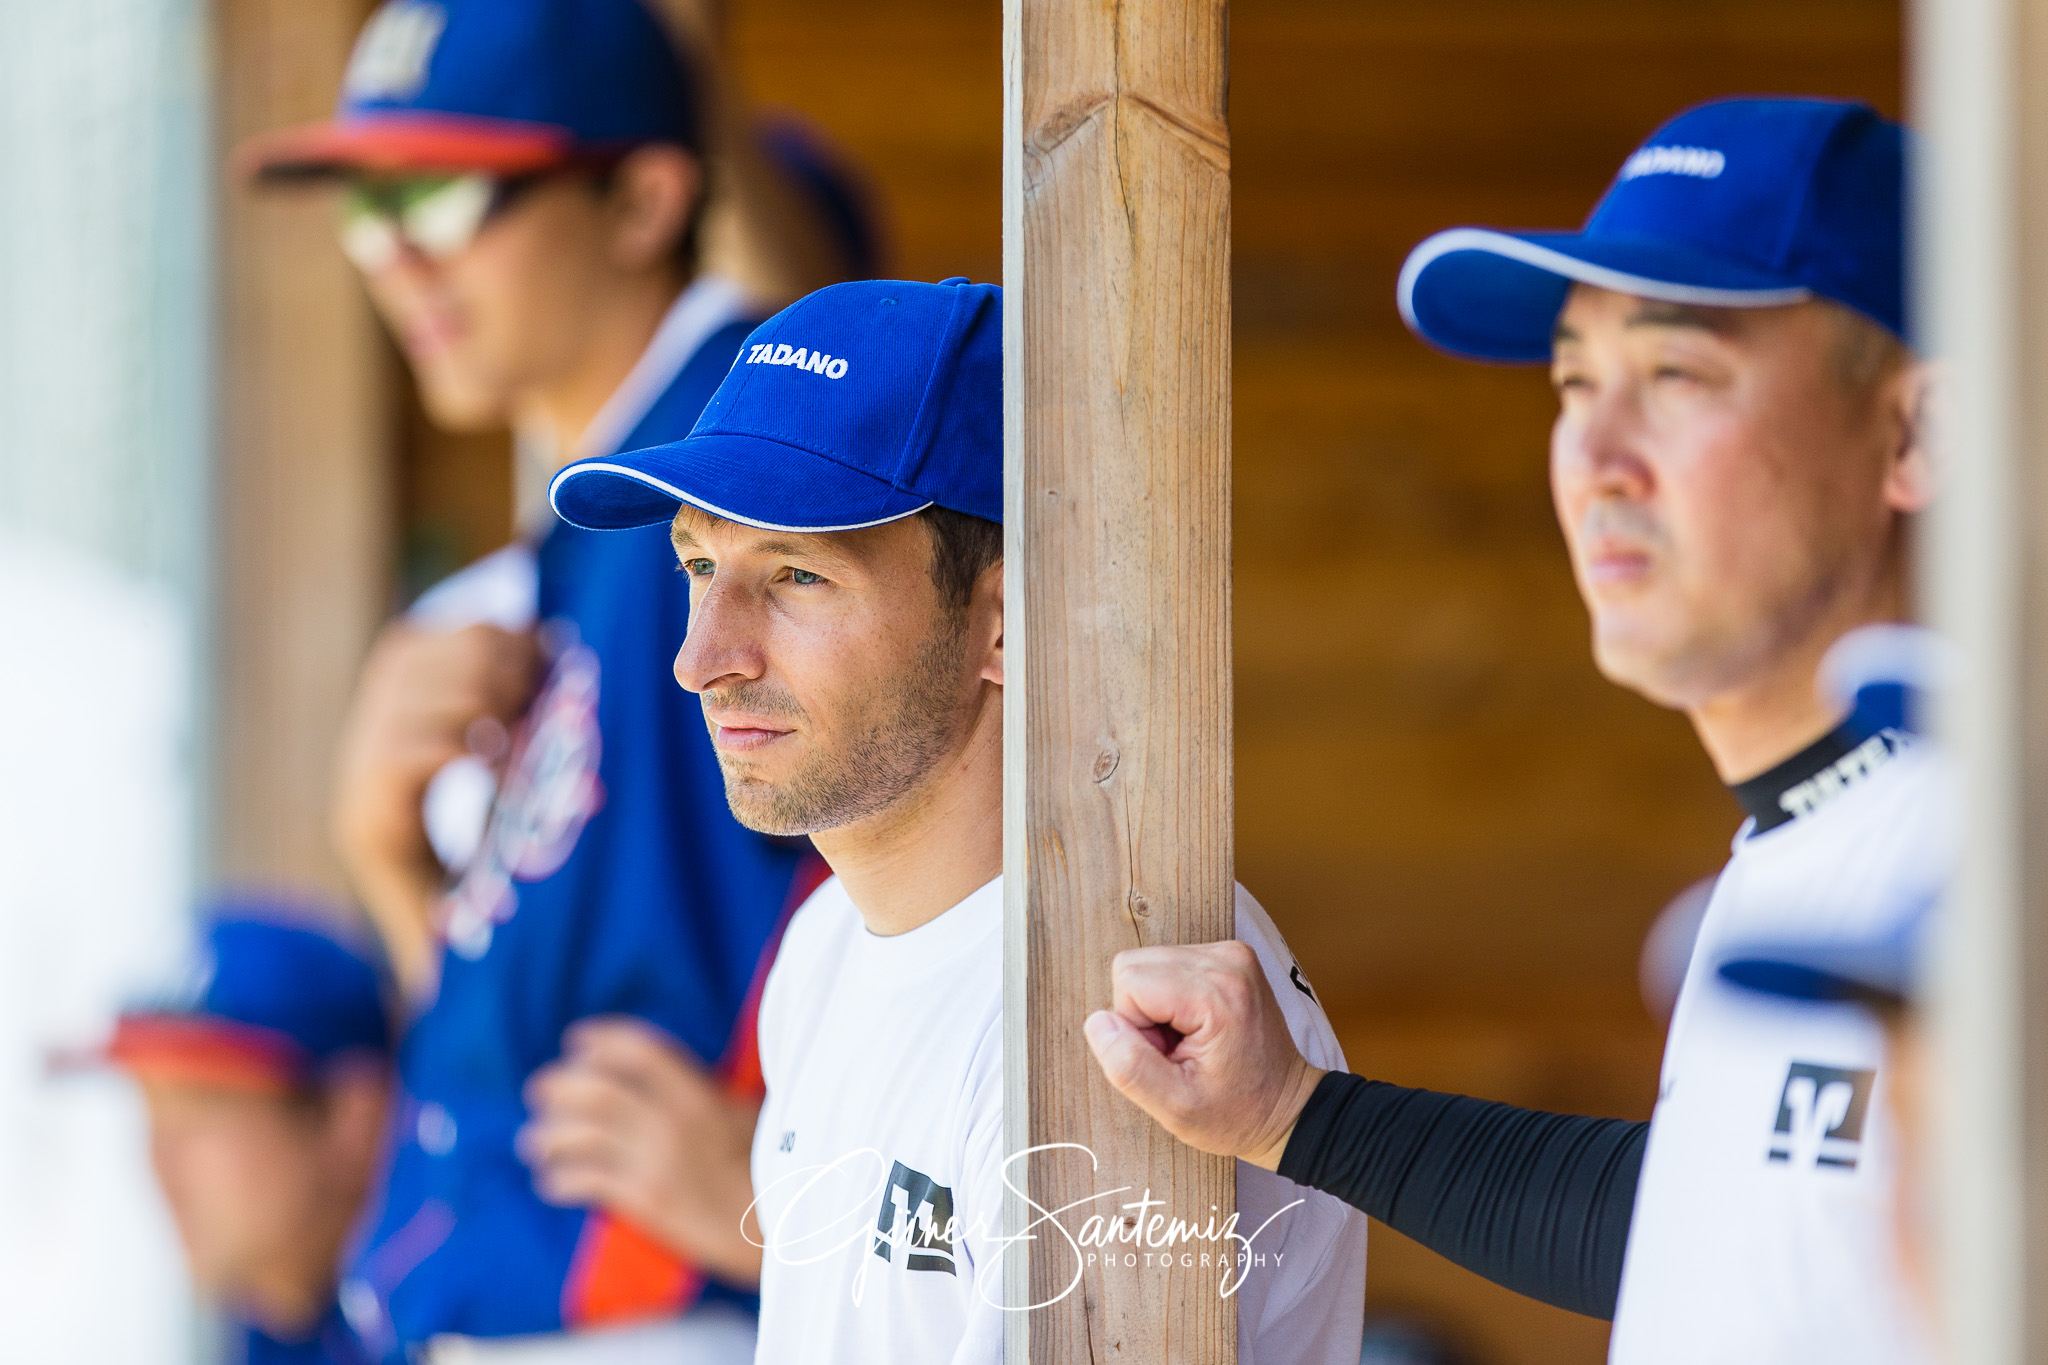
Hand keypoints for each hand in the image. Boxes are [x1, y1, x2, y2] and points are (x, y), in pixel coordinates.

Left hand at [330, 621, 537, 999]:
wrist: (415, 858)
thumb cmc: (451, 913)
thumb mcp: (452, 940)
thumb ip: (456, 958)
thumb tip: (458, 998)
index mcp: (372, 818)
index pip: (397, 759)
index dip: (449, 747)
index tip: (504, 757)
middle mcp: (362, 757)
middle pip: (415, 691)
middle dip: (483, 694)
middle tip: (535, 716)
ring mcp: (378, 708)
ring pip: (427, 652)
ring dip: (493, 662)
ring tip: (537, 692)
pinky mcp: (400, 674)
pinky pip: (443, 633)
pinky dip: (493, 640)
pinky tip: (531, 670)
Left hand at [519, 1018, 763, 1285]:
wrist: (782, 1226)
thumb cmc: (771, 1168)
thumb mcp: (745, 1116)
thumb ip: (705, 1094)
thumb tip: (667, 1079)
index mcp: (700, 1093)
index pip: (639, 1049)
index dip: (601, 1040)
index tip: (577, 1040)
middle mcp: (673, 1121)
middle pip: (597, 1090)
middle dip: (559, 1086)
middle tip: (539, 1090)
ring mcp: (656, 1162)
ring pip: (582, 1136)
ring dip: (549, 1135)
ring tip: (534, 1140)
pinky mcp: (647, 1202)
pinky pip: (587, 1182)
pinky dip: (559, 1179)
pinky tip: (550, 1181)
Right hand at [1084, 942, 1325, 1171]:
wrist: (1289, 1108)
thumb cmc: (1237, 1113)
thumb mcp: (1175, 1108)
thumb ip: (1129, 1066)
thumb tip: (1097, 1022)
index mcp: (1217, 993)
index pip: (1129, 981)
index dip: (1135, 1027)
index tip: (1170, 1056)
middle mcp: (1227, 959)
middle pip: (1135, 966)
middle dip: (1142, 1014)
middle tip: (1178, 1051)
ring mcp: (1232, 953)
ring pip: (1149, 964)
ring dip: (1156, 1006)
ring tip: (1190, 1042)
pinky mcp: (1230, 956)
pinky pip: (1170, 964)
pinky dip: (1172, 998)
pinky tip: (1197, 1028)